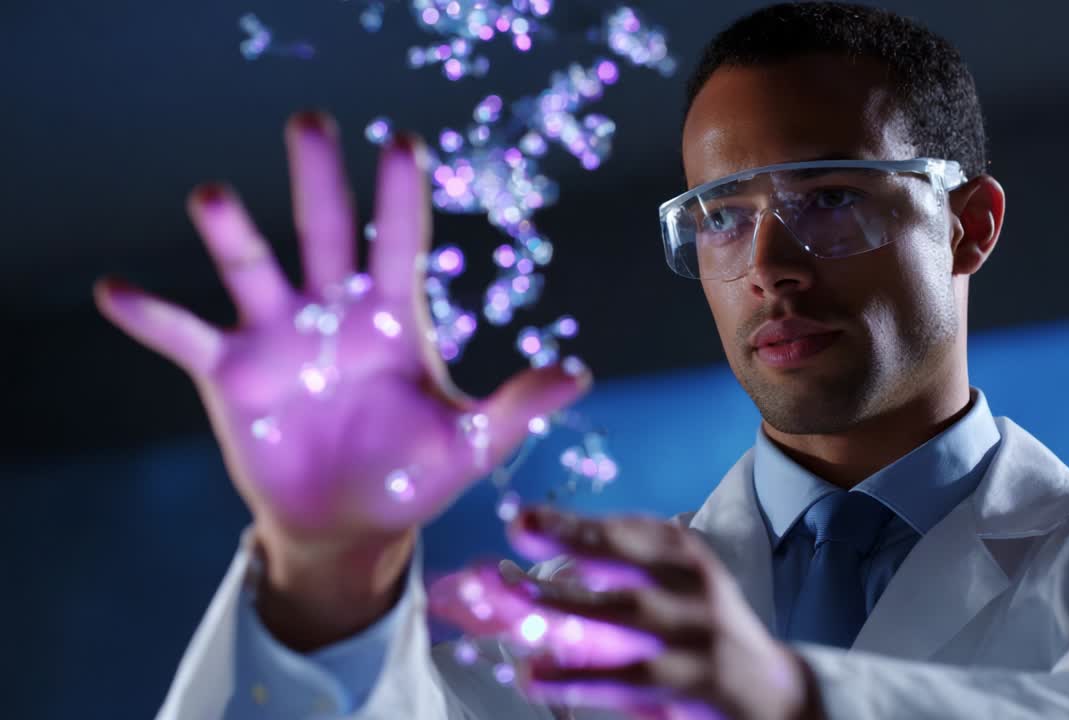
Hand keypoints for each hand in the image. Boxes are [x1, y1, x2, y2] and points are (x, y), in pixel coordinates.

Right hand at [95, 112, 590, 644]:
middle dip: (318, 179)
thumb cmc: (412, 476)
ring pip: (253, 268)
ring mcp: (278, 336)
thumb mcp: (470, 444)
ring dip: (232, 234)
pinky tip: (117, 292)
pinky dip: (151, 315)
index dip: (400, 196)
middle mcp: (332, 311)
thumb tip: (580, 375)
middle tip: (310, 123)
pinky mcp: (230, 372)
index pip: (399, 243)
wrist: (348, 524)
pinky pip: (186, 335)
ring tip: (212, 198)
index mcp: (393, 318)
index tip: (403, 142)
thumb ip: (517, 407)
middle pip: (325, 230)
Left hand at [431, 508, 821, 719]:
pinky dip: (583, 676)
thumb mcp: (674, 593)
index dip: (576, 522)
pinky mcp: (698, 680)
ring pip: (629, 612)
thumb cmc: (703, 634)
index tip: (523, 519)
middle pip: (629, 557)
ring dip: (571, 603)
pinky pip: (632, 676)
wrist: (775, 693)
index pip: (629, 531)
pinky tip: (537, 676)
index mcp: (686, 558)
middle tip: (519, 531)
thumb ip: (614, 580)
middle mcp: (695, 586)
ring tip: (518, 595)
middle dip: (574, 538)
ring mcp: (699, 633)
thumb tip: (529, 579)